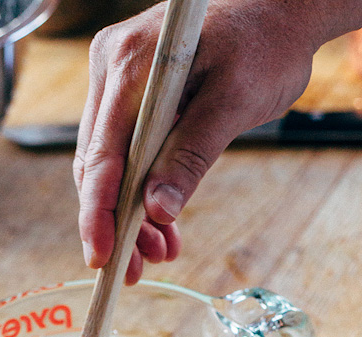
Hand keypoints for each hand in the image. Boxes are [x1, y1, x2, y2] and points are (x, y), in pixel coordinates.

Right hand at [76, 0, 358, 280]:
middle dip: (114, 224)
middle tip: (133, 271)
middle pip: (97, 166)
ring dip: (129, 216)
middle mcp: (112, 71)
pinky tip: (160, 226)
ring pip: (108, 167)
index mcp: (130, 64)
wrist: (278, 13)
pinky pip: (124, 156)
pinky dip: (140, 193)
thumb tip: (157, 211)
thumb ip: (192, 155)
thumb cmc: (264, 42)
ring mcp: (116, 84)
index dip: (98, 212)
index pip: (102, 153)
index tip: (102, 256)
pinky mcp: (128, 99)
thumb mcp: (235, 101)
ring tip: (157, 254)